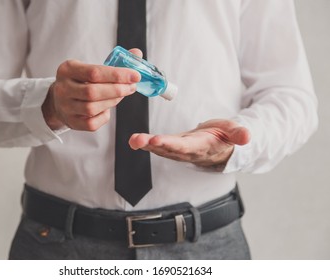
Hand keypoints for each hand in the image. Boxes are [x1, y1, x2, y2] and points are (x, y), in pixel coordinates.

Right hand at [42, 49, 142, 130]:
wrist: (60, 100)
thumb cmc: (81, 81)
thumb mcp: (91, 67)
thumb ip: (114, 62)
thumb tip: (136, 53)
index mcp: (68, 69)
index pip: (94, 72)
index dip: (117, 75)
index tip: (135, 76)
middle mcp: (63, 88)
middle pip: (92, 92)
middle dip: (117, 90)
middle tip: (132, 87)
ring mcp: (65, 107)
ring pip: (92, 108)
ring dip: (112, 102)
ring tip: (122, 95)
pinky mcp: (72, 122)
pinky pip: (92, 123)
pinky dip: (104, 116)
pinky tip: (107, 107)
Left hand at [129, 119, 250, 167]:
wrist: (220, 146)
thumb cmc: (225, 136)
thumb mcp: (234, 132)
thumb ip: (239, 134)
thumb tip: (248, 136)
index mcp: (202, 146)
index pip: (185, 146)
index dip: (171, 144)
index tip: (158, 140)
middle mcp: (188, 152)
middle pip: (169, 149)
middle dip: (152, 145)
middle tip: (137, 140)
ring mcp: (179, 151)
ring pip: (161, 150)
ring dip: (146, 145)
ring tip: (132, 140)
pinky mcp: (173, 148)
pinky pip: (159, 147)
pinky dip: (146, 144)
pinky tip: (134, 141)